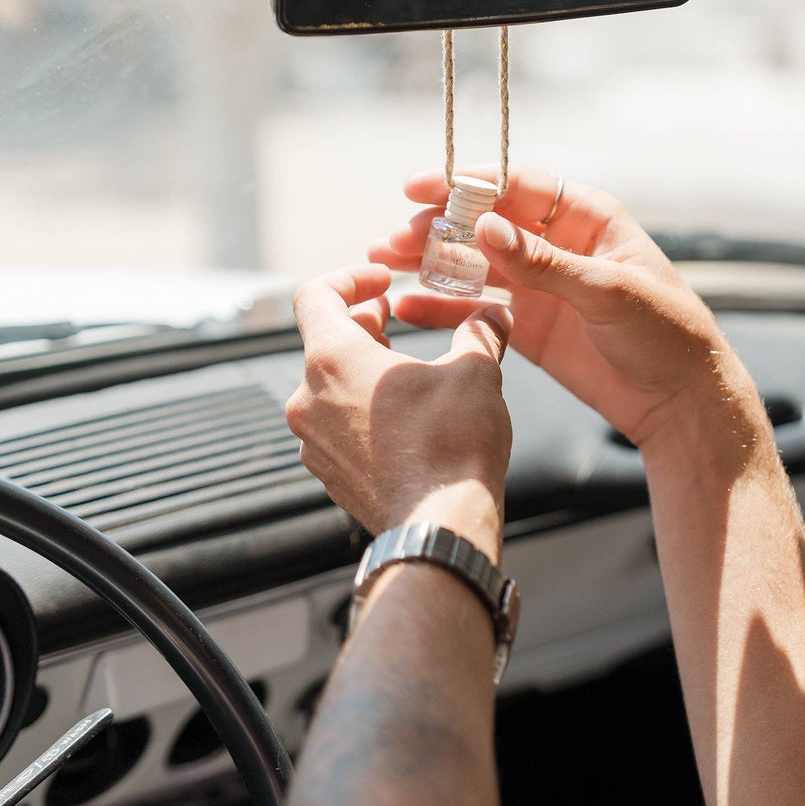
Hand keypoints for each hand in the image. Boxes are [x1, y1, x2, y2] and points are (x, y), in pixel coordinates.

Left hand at [286, 263, 512, 539]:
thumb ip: (482, 332)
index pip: (314, 295)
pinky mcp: (328, 474)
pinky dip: (364, 409)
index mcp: (332, 359)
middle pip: (323, 341)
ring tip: (406, 371)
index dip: (350, 278)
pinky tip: (406, 419)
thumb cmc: (452, 445)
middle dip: (363, 323)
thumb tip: (496, 315)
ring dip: (363, 369)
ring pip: (329, 387)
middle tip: (396, 316)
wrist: (440, 527)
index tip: (383, 282)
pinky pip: (338, 427)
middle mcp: (308, 399)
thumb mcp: (476, 371)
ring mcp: (313, 441)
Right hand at [368, 168, 753, 449]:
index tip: (418, 188)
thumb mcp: (607, 292)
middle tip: (393, 238)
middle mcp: (558, 245)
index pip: (515, 186)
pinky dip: (441, 306)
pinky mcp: (528, 326)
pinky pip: (476, 308)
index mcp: (587, 218)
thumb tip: (486, 226)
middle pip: (485, 223)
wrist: (681, 402)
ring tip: (382, 261)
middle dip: (437, 226)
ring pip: (474, 263)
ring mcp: (540, 286)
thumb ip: (544, 263)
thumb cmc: (665, 334)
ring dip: (430, 261)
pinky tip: (406, 305)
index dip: (465, 183)